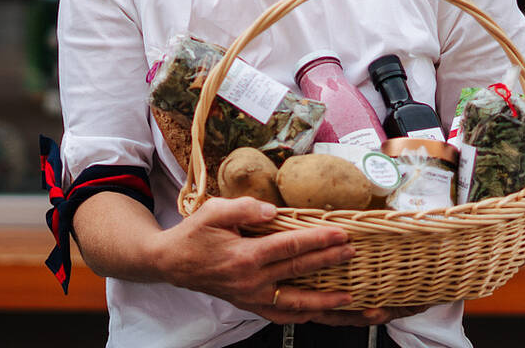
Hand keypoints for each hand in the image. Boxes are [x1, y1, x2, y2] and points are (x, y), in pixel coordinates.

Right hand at [148, 197, 357, 319]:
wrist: (172, 263)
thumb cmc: (194, 235)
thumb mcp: (213, 212)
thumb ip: (243, 208)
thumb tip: (272, 210)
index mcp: (244, 256)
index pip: (289, 247)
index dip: (318, 240)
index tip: (341, 234)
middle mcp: (250, 281)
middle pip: (298, 272)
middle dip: (329, 262)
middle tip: (352, 253)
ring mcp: (250, 297)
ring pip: (294, 303)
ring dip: (324, 301)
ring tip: (349, 297)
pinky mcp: (249, 305)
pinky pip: (280, 316)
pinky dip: (302, 316)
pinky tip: (319, 313)